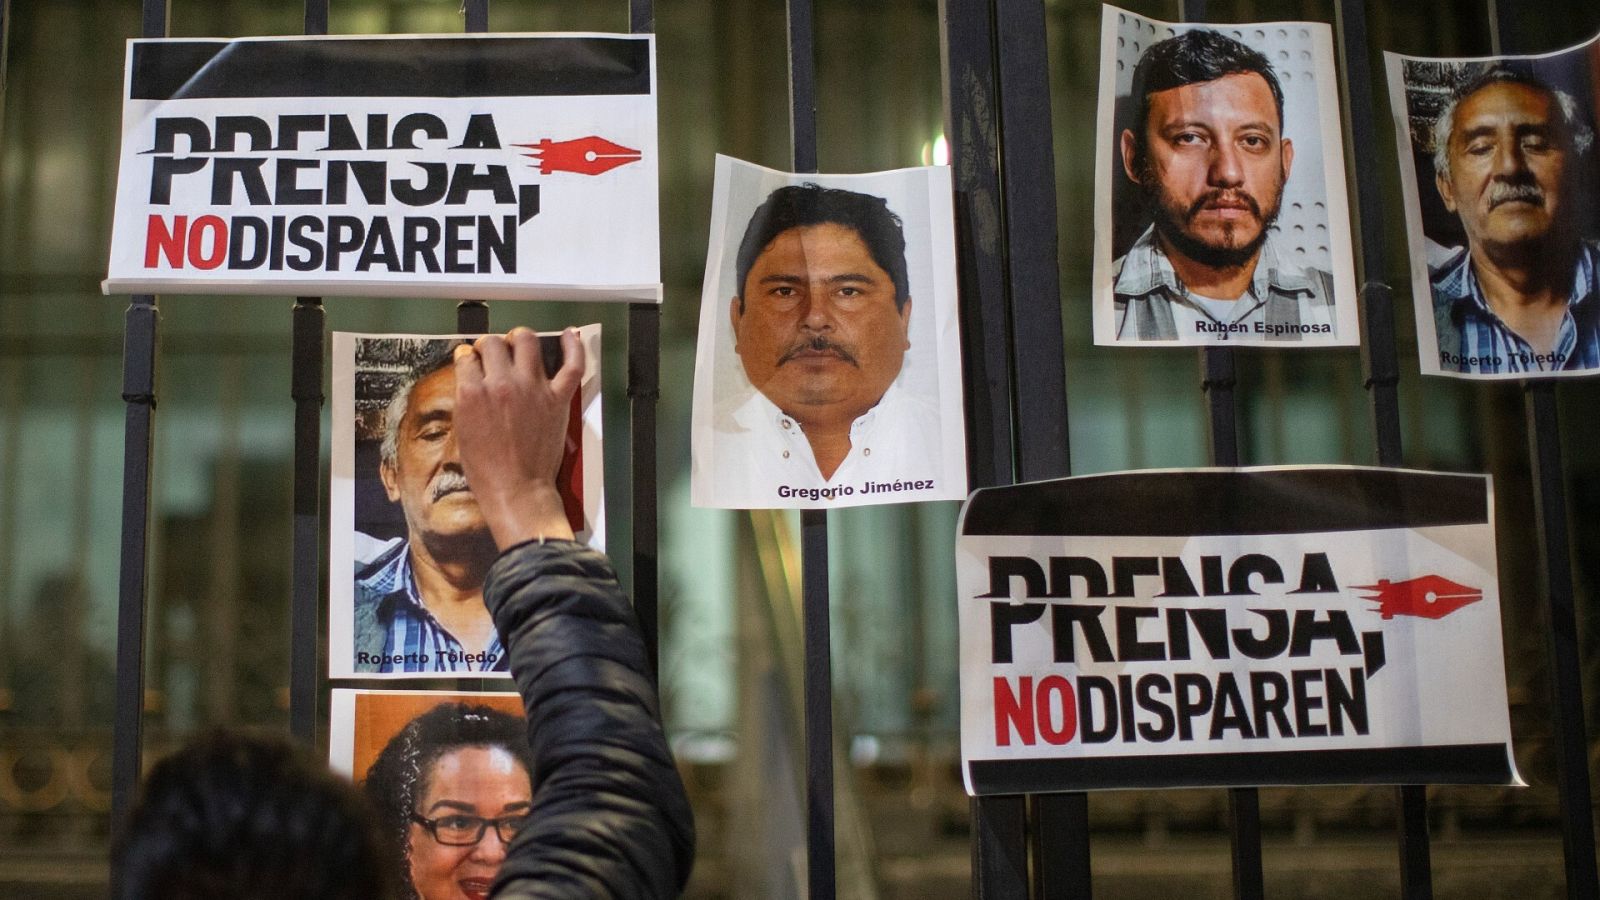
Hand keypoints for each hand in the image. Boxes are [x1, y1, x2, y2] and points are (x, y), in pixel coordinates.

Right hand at [452, 327, 583, 548]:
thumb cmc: (486, 468)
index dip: (468, 357)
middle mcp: (501, 384)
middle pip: (493, 344)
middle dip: (489, 346)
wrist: (516, 489)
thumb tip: (471, 378)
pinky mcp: (558, 398)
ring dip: (519, 338)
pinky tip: (568, 335)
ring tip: (517, 342)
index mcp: (472, 392)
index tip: (471, 361)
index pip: (466, 356)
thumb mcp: (462, 429)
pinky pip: (571, 365)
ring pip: (526, 342)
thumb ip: (467, 399)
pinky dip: (573, 346)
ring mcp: (532, 388)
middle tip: (491, 354)